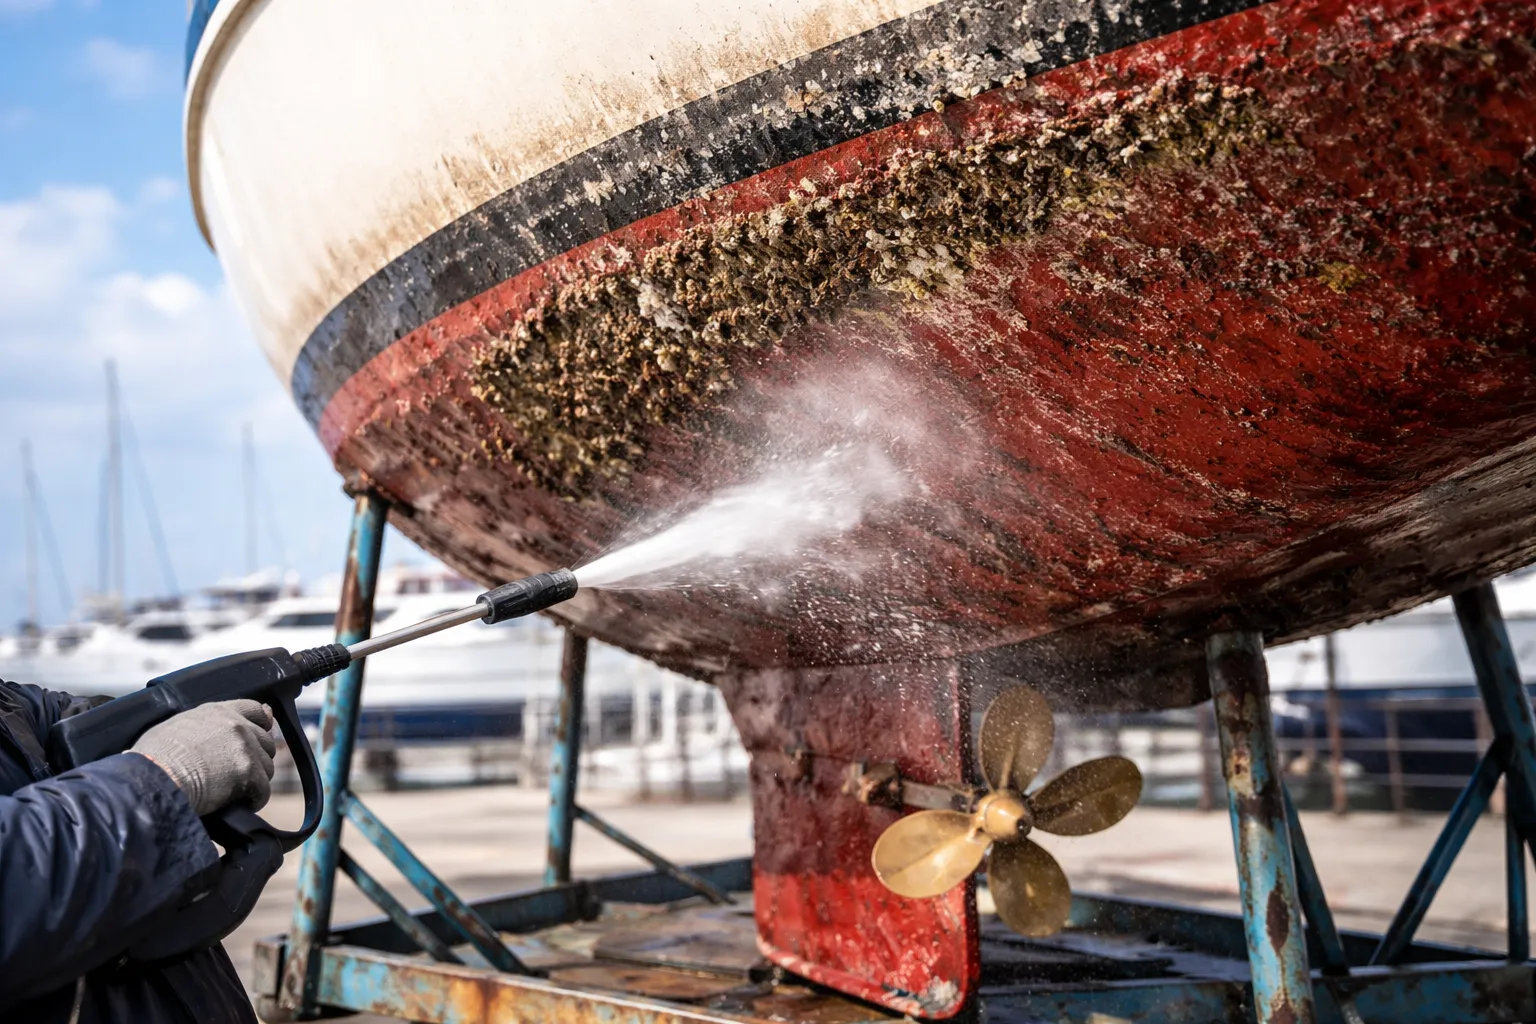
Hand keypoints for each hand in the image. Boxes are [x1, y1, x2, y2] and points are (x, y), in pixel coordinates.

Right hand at [130, 700, 276, 816]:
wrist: (153, 780)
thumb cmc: (152, 759)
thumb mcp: (172, 729)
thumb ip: (198, 727)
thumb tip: (199, 736)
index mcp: (217, 711)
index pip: (255, 710)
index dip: (261, 725)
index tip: (261, 736)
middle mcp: (235, 724)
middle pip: (265, 741)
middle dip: (257, 758)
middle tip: (241, 774)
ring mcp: (244, 747)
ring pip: (266, 767)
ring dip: (255, 781)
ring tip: (237, 792)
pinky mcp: (248, 771)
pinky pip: (263, 789)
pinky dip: (254, 800)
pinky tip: (242, 804)